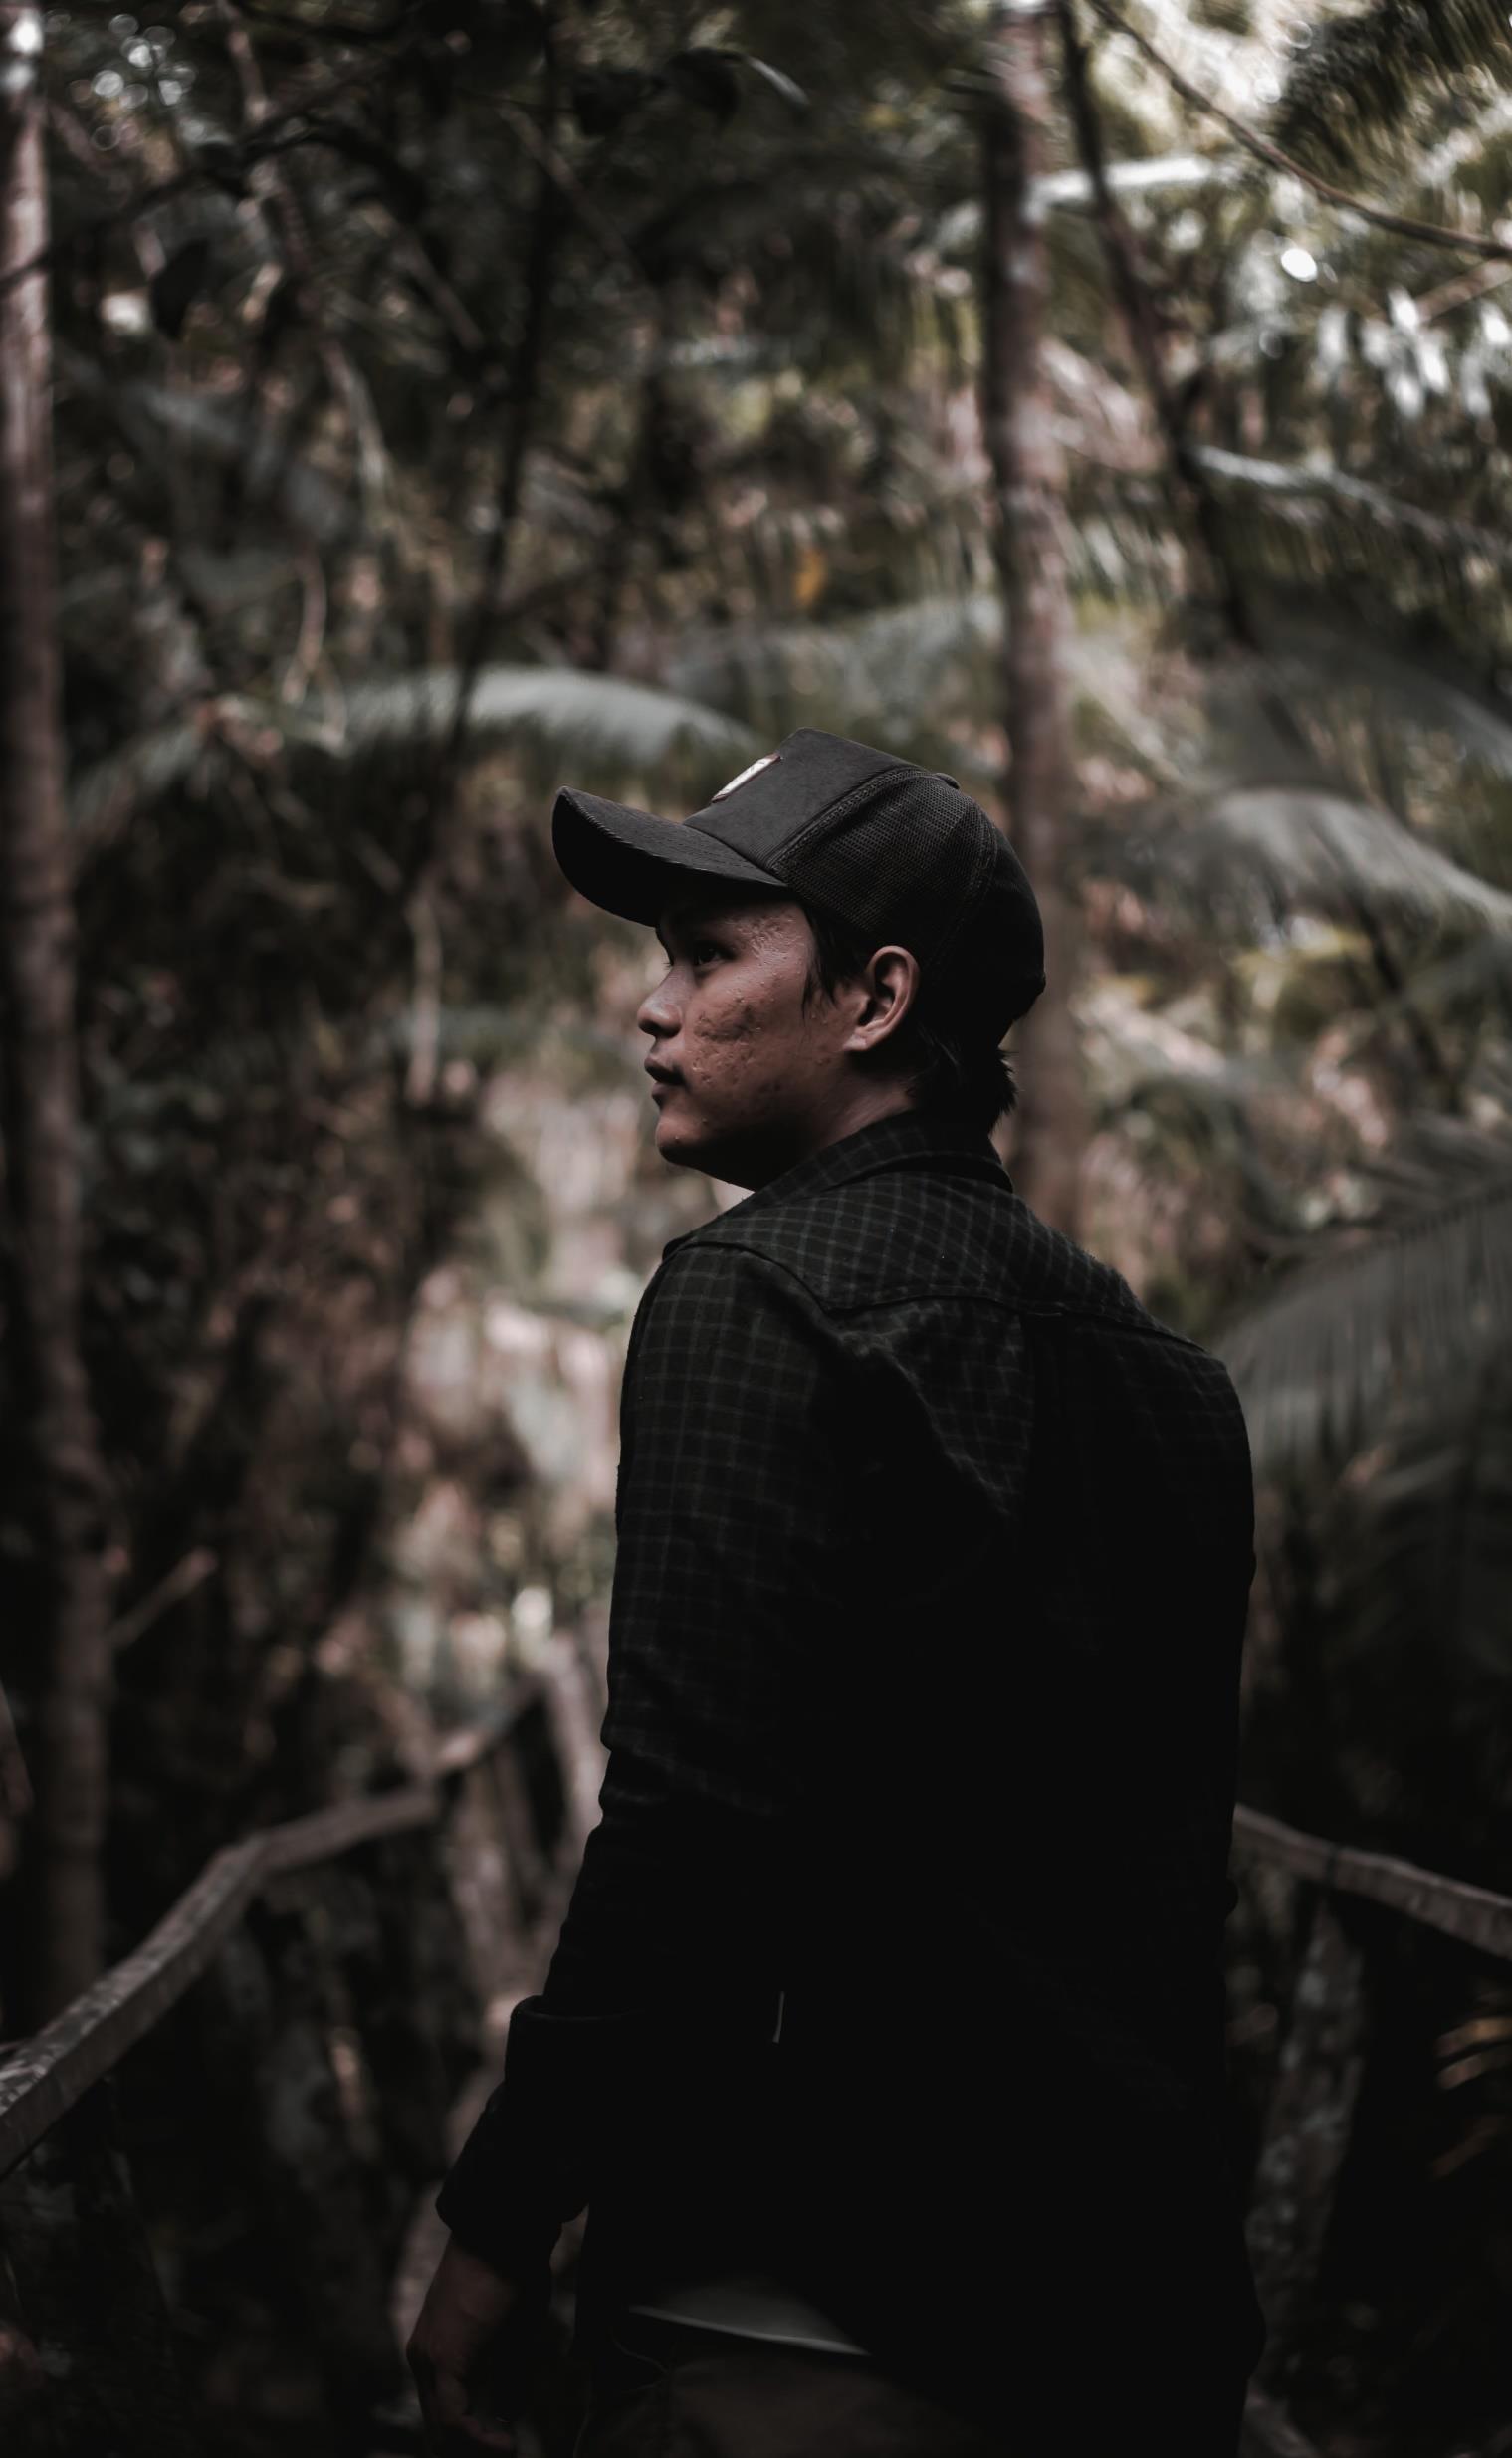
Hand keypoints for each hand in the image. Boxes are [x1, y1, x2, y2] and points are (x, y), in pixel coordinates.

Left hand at [406, 2234, 545, 2453]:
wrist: (504, 2233)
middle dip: (472, 2450)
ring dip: (476, 2450)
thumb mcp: (513, 2336)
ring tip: (510, 2451)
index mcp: (434, 2352)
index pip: (441, 2415)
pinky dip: (477, 2440)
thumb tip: (507, 2416)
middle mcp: (422, 2359)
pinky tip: (506, 2443)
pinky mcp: (443, 2359)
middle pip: (438, 2429)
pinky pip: (452, 2418)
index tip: (506, 2447)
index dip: (470, 2441)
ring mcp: (427, 2359)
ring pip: (442, 2430)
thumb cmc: (514, 2274)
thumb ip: (507, 2378)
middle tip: (507, 2452)